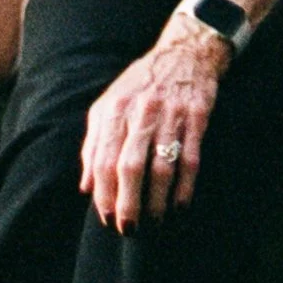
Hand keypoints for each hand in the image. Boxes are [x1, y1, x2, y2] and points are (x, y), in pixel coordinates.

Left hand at [79, 24, 228, 229]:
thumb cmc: (141, 85)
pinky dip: (185, 186)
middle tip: (128, 228)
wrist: (185, 53)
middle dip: (128, 202)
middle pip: (131, 166)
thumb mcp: (109, 105)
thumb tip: (85, 187)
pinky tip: (180, 205)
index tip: (107, 217)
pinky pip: (191, 158)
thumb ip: (94, 144)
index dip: (104, 192)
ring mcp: (171, 114)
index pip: (104, 159)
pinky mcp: (197, 116)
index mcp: (115, 109)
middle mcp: (141, 111)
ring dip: (157, 200)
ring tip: (155, 222)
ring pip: (162, 166)